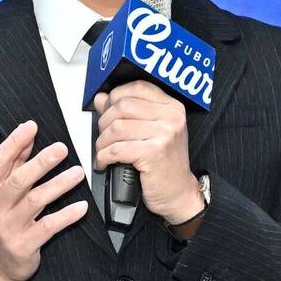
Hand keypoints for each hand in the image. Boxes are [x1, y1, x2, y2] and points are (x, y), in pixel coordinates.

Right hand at [0, 121, 86, 280]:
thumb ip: (13, 166)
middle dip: (42, 162)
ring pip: (36, 200)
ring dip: (59, 184)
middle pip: (19, 179)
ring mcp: (9, 227)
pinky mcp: (24, 245)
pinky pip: (49, 226)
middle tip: (62, 148)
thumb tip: (28, 138)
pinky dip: (66, 215)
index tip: (32, 126)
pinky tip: (81, 207)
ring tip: (78, 173)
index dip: (15, 142)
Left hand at [93, 81, 200, 222]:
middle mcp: (171, 117)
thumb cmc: (165, 165)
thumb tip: (102, 98)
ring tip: (103, 151)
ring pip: (116, 127)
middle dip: (104, 122)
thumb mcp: (151, 132)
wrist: (179, 193)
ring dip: (102, 142)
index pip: (137, 87)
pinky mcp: (153, 153)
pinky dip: (104, 157)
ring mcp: (164, 134)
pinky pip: (117, 149)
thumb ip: (127, 113)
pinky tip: (104, 163)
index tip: (106, 109)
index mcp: (172, 107)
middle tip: (103, 137)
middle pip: (123, 106)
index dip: (115, 96)